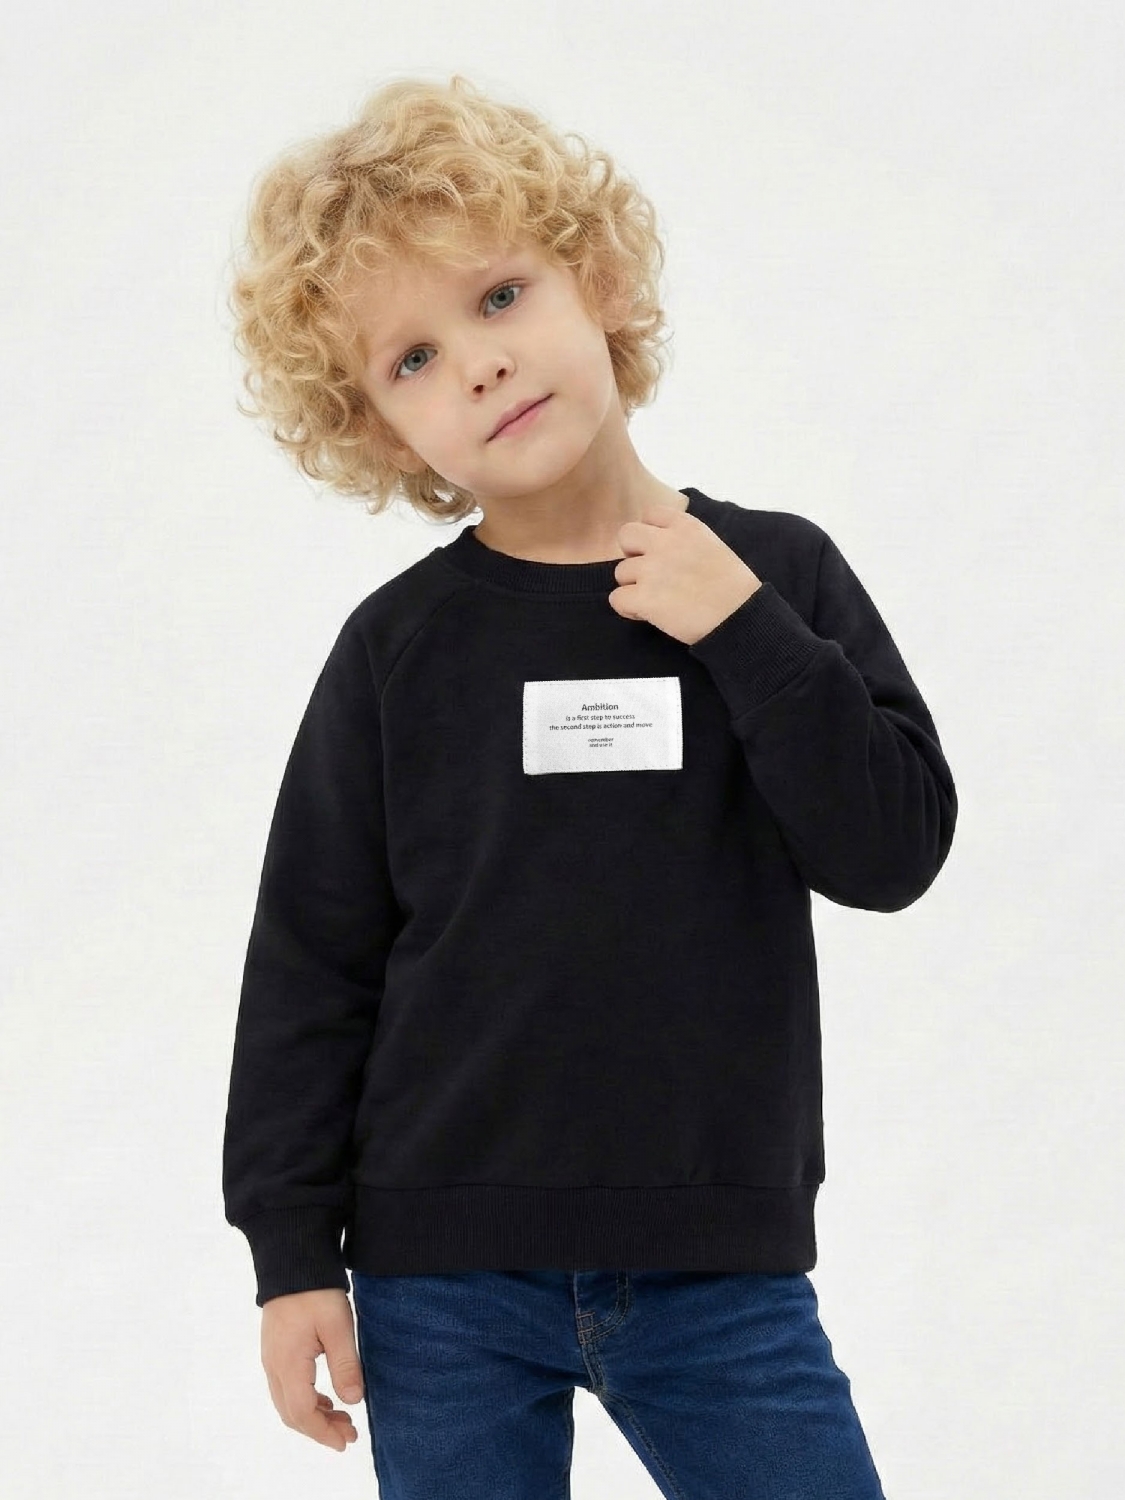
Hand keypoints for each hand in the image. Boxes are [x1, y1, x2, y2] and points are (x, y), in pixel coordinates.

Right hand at [261, 1287, 364, 1451]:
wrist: (292, 1262)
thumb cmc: (316, 1292)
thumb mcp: (338, 1326)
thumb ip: (345, 1365)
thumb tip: (354, 1402)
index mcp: (288, 1365)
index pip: (303, 1414)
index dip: (324, 1432)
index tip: (347, 1440)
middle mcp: (274, 1367)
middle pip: (292, 1414)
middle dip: (320, 1430)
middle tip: (350, 1434)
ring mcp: (271, 1359)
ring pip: (288, 1403)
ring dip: (313, 1417)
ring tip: (342, 1419)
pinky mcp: (275, 1351)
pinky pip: (286, 1389)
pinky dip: (306, 1401)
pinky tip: (325, 1399)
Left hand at [608, 496, 761, 644]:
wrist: (740, 618)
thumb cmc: (733, 588)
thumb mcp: (713, 547)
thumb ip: (685, 541)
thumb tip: (661, 550)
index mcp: (686, 526)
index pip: (651, 514)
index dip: (650, 533)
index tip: (660, 550)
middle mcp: (665, 542)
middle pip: (626, 535)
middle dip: (632, 554)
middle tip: (649, 573)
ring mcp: (652, 569)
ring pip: (620, 572)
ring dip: (633, 586)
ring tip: (656, 599)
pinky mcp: (644, 597)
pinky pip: (616, 599)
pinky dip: (628, 608)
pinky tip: (646, 614)